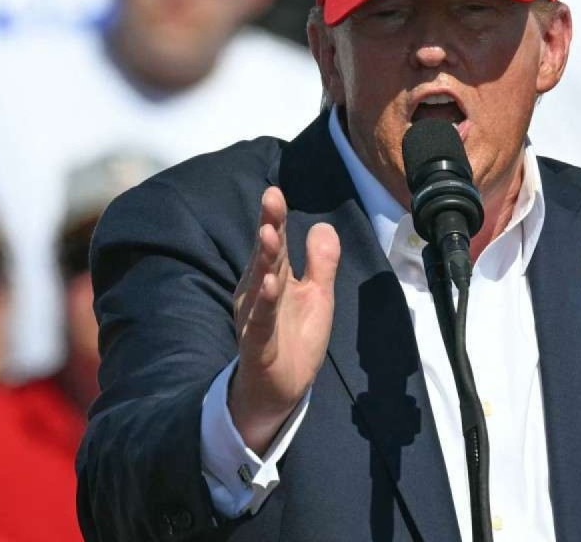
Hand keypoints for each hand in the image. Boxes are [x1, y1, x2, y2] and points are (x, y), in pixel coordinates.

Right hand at [228, 186, 339, 453]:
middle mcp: (259, 293)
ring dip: (264, 259)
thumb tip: (323, 225)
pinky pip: (262, 322)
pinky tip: (270, 285)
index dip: (275, 218)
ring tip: (269, 234)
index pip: (276, 243)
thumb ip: (321, 262)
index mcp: (272, 278)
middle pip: (266, 255)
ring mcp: (257, 318)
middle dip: (269, 226)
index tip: (274, 191)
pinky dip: (265, 303)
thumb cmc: (295, 337)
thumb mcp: (317, 295)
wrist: (282, 389)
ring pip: (261, 284)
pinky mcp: (259, 345)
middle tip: (271, 198)